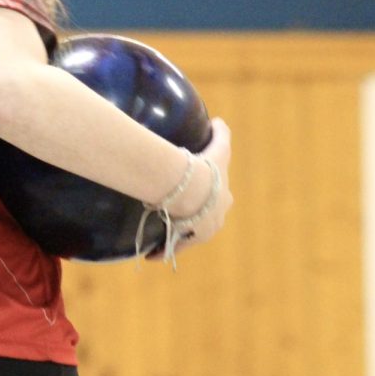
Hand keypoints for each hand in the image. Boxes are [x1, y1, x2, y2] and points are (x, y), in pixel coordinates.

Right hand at [149, 117, 232, 260]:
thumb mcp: (219, 147)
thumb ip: (221, 132)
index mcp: (223, 199)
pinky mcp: (187, 240)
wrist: (194, 188)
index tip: (196, 194)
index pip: (218, 199)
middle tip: (179, 212)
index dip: (209, 196)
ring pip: (188, 236)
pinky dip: (163, 251)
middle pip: (205, 220)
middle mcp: (216, 219)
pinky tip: (152, 255)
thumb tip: (219, 120)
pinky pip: (173, 247)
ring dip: (177, 236)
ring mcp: (202, 232)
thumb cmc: (206, 167)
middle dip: (195, 219)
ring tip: (162, 234)